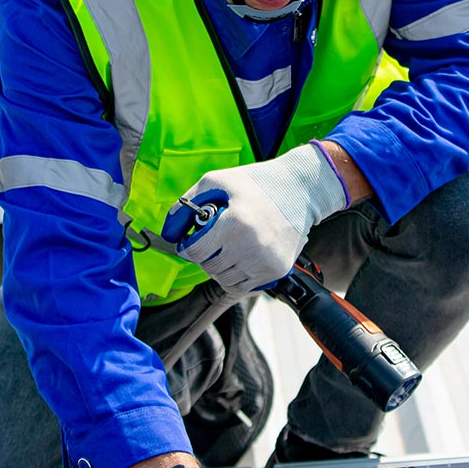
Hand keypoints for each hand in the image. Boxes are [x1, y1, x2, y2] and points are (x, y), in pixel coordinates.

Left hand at [163, 143, 348, 293]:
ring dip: (220, 267)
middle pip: (209, 267)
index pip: (195, 252)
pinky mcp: (277, 270)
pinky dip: (237, 275)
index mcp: (234, 223)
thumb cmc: (255, 183)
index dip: (187, 247)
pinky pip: (243, 286)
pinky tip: (242, 256)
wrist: (299, 190)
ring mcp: (266, 261)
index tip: (191, 242)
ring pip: (224, 280)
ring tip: (229, 247)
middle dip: (205, 255)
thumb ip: (187, 205)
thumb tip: (169, 232)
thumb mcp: (217, 181)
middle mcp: (251, 246)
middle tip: (213, 240)